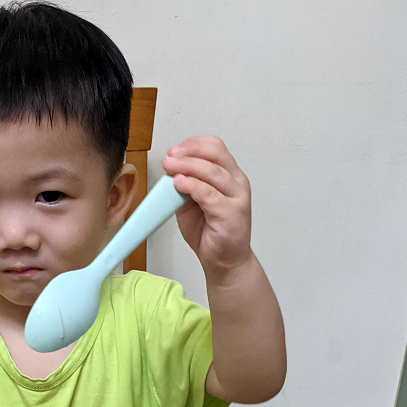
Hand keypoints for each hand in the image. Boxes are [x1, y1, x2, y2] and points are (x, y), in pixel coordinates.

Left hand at [162, 136, 251, 279]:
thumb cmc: (211, 232)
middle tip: (170, 156)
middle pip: (215, 154)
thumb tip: (170, 171)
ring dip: (187, 166)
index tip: (175, 150)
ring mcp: (237, 197)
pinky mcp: (232, 213)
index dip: (194, 144)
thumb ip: (185, 186)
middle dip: (189, 152)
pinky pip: (209, 194)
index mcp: (230, 176)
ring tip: (169, 167)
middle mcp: (237, 183)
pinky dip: (192, 186)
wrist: (224, 261)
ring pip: (212, 172)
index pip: (216, 148)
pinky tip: (179, 184)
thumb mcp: (192, 203)